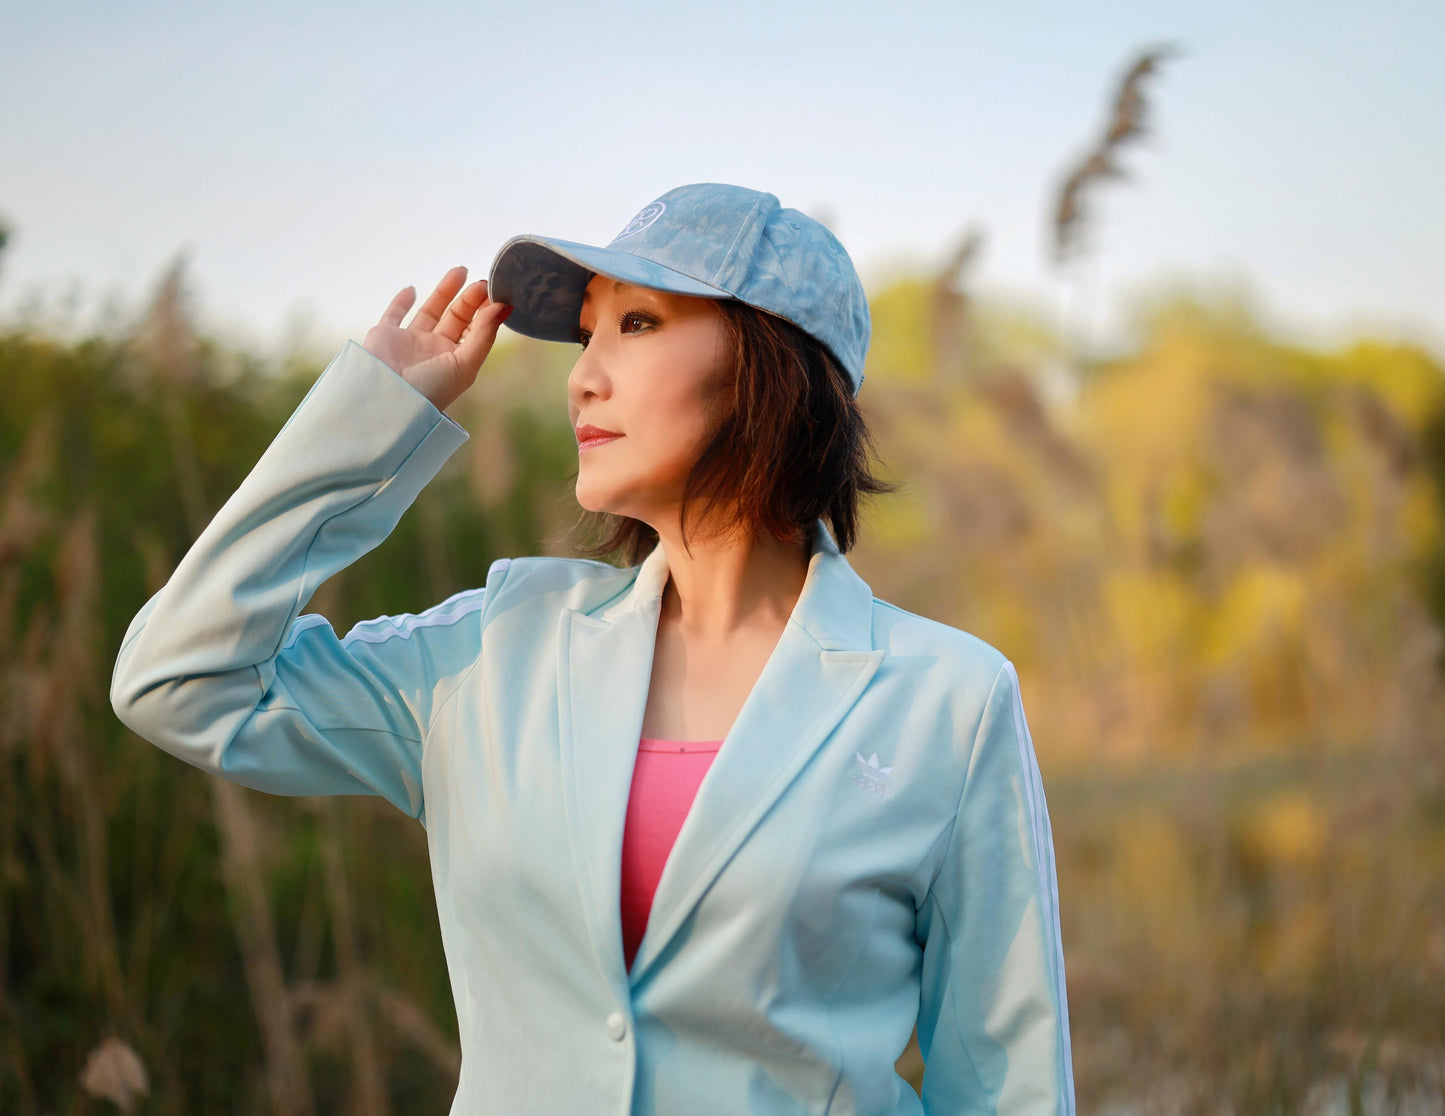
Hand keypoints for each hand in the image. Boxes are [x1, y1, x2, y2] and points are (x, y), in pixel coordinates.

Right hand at [363, 266, 512, 411]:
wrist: (388, 398)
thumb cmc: (431, 388)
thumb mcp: (465, 364)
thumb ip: (484, 334)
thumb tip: (503, 307)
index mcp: (456, 360)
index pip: (475, 331)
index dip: (485, 312)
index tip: (495, 293)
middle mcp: (435, 351)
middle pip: (456, 318)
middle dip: (469, 299)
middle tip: (481, 282)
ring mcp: (410, 342)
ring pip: (430, 311)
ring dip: (444, 292)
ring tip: (460, 271)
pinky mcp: (385, 336)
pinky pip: (394, 314)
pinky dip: (402, 301)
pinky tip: (412, 289)